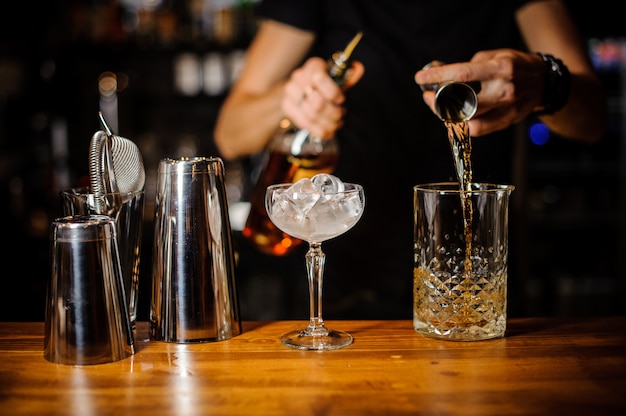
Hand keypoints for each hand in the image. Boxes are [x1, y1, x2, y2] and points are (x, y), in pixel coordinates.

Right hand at [282, 57, 363, 138]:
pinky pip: (304, 124)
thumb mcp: (338, 79)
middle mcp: (299, 77)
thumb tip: (358, 68)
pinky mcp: (287, 107)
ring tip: (336, 123)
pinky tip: (327, 131)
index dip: (333, 93)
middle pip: (317, 102)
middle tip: (340, 114)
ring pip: (311, 116)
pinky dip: (319, 131)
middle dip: (333, 113)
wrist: (301, 89)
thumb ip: (348, 77)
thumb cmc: (324, 84)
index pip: (319, 79)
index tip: (340, 100)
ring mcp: (290, 92)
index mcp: (313, 66)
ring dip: (328, 124)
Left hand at [414, 49, 544, 135]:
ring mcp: (506, 108)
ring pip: (468, 120)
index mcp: (500, 69)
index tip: (421, 77)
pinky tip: (454, 116)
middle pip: (463, 102)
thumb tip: (441, 74)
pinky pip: (478, 129)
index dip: (438, 76)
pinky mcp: (507, 121)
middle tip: (429, 96)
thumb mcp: (494, 56)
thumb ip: (469, 65)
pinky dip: (462, 124)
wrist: (543, 82)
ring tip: (440, 106)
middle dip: (439, 101)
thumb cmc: (514, 66)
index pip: (462, 74)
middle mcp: (504, 90)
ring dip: (448, 115)